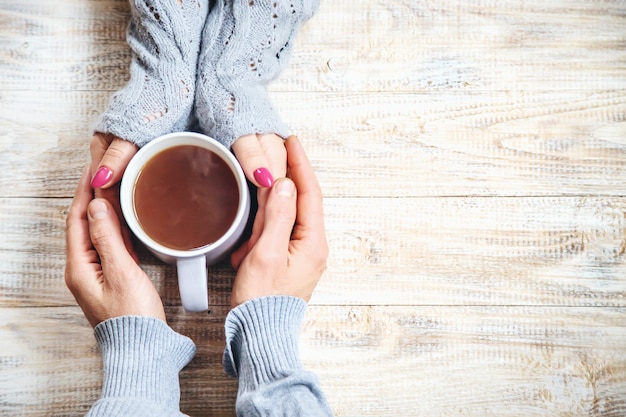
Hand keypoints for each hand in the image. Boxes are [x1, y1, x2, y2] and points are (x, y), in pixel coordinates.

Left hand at [65, 166, 165, 326]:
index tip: (93, 169)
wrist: (142, 347)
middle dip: (92, 196)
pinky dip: (115, 227)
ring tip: (114, 187)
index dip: (85, 192)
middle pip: (84, 224)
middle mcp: (83, 269)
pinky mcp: (112, 278)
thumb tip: (98, 206)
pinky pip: (109, 244)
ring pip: (97, 233)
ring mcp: (97, 274)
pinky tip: (125, 219)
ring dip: (104, 210)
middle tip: (104, 172)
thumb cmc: (132, 316)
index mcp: (79, 267)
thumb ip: (108, 238)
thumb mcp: (121, 272)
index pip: (78, 219)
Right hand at [229, 136, 327, 306]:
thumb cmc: (261, 301)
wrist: (259, 335)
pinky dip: (264, 227)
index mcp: (313, 242)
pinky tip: (252, 232)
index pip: (310, 193)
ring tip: (257, 204)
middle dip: (286, 182)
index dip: (301, 164)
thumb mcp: (266, 254)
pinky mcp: (288, 262)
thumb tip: (286, 183)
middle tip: (274, 158)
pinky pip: (278, 233)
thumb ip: (277, 216)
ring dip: (270, 209)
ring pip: (287, 217)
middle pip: (301, 202)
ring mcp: (301, 255)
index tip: (292, 141)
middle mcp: (313, 246)